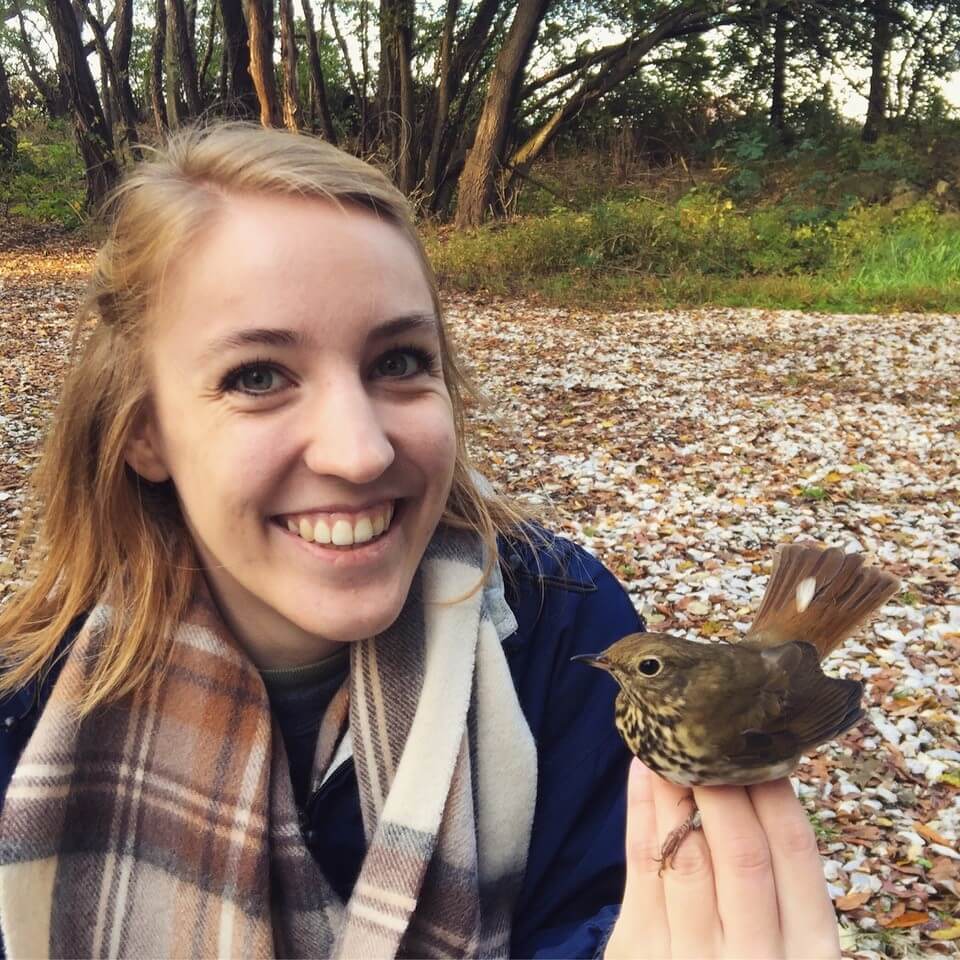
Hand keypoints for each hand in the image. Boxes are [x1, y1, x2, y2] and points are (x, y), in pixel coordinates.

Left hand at [604, 759, 840, 958]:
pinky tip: (641, 772)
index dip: (777, 795)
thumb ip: (776, 893)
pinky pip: (640, 869)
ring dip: (677, 788)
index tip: (761, 747)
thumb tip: (758, 790)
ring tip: (670, 738)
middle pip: (743, 851)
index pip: (798, 857)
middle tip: (710, 729)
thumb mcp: (784, 954)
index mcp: (808, 956)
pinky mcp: (639, 956)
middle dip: (724, 783)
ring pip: (687, 854)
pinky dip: (642, 813)